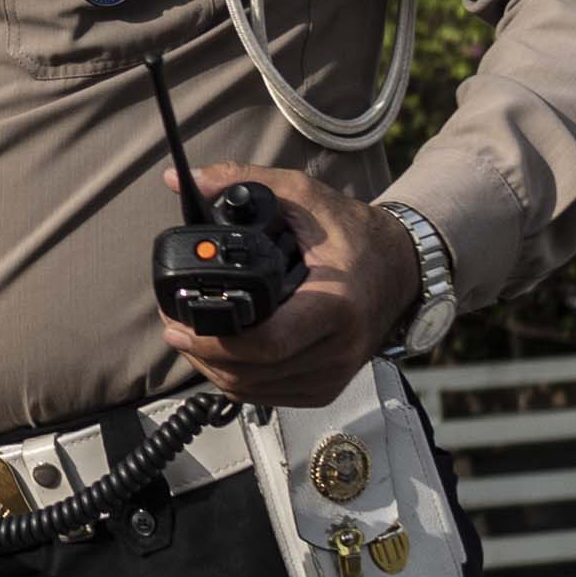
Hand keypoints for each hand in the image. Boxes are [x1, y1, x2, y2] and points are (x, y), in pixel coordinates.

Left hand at [162, 167, 413, 412]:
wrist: (402, 268)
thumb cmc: (355, 233)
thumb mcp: (303, 196)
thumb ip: (241, 182)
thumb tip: (179, 179)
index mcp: (336, 306)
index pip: (267, 343)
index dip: (215, 342)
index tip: (180, 325)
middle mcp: (338, 349)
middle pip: (251, 373)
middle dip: (202, 353)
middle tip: (174, 326)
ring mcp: (333, 374)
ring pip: (254, 391)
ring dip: (213, 370)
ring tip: (191, 338)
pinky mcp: (327, 388)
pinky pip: (269, 397)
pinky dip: (238, 381)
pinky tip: (222, 356)